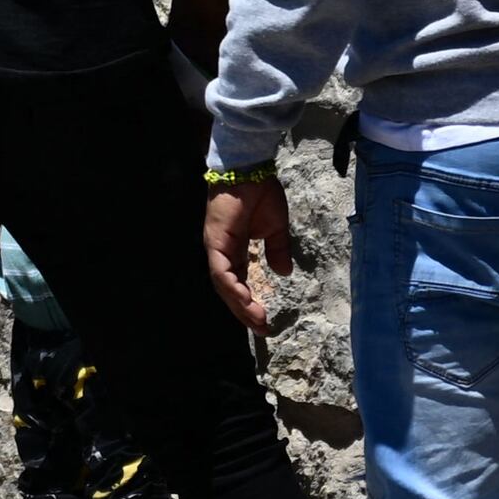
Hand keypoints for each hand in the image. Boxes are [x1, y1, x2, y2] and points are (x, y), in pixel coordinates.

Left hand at [204, 174, 297, 325]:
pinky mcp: (214, 242)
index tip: (265, 320)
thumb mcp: (275, 228)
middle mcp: (222, 253)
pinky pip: (221, 271)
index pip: (239, 283)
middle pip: (229, 290)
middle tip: (262, 329)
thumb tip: (283, 273)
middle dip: (244, 311)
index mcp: (234, 251)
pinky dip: (232, 287)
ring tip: (257, 320)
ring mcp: (216, 248)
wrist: (250, 169)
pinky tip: (244, 300)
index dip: (250, 302)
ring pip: (223, 285)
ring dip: (239, 305)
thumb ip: (277, 250)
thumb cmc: (260, 193)